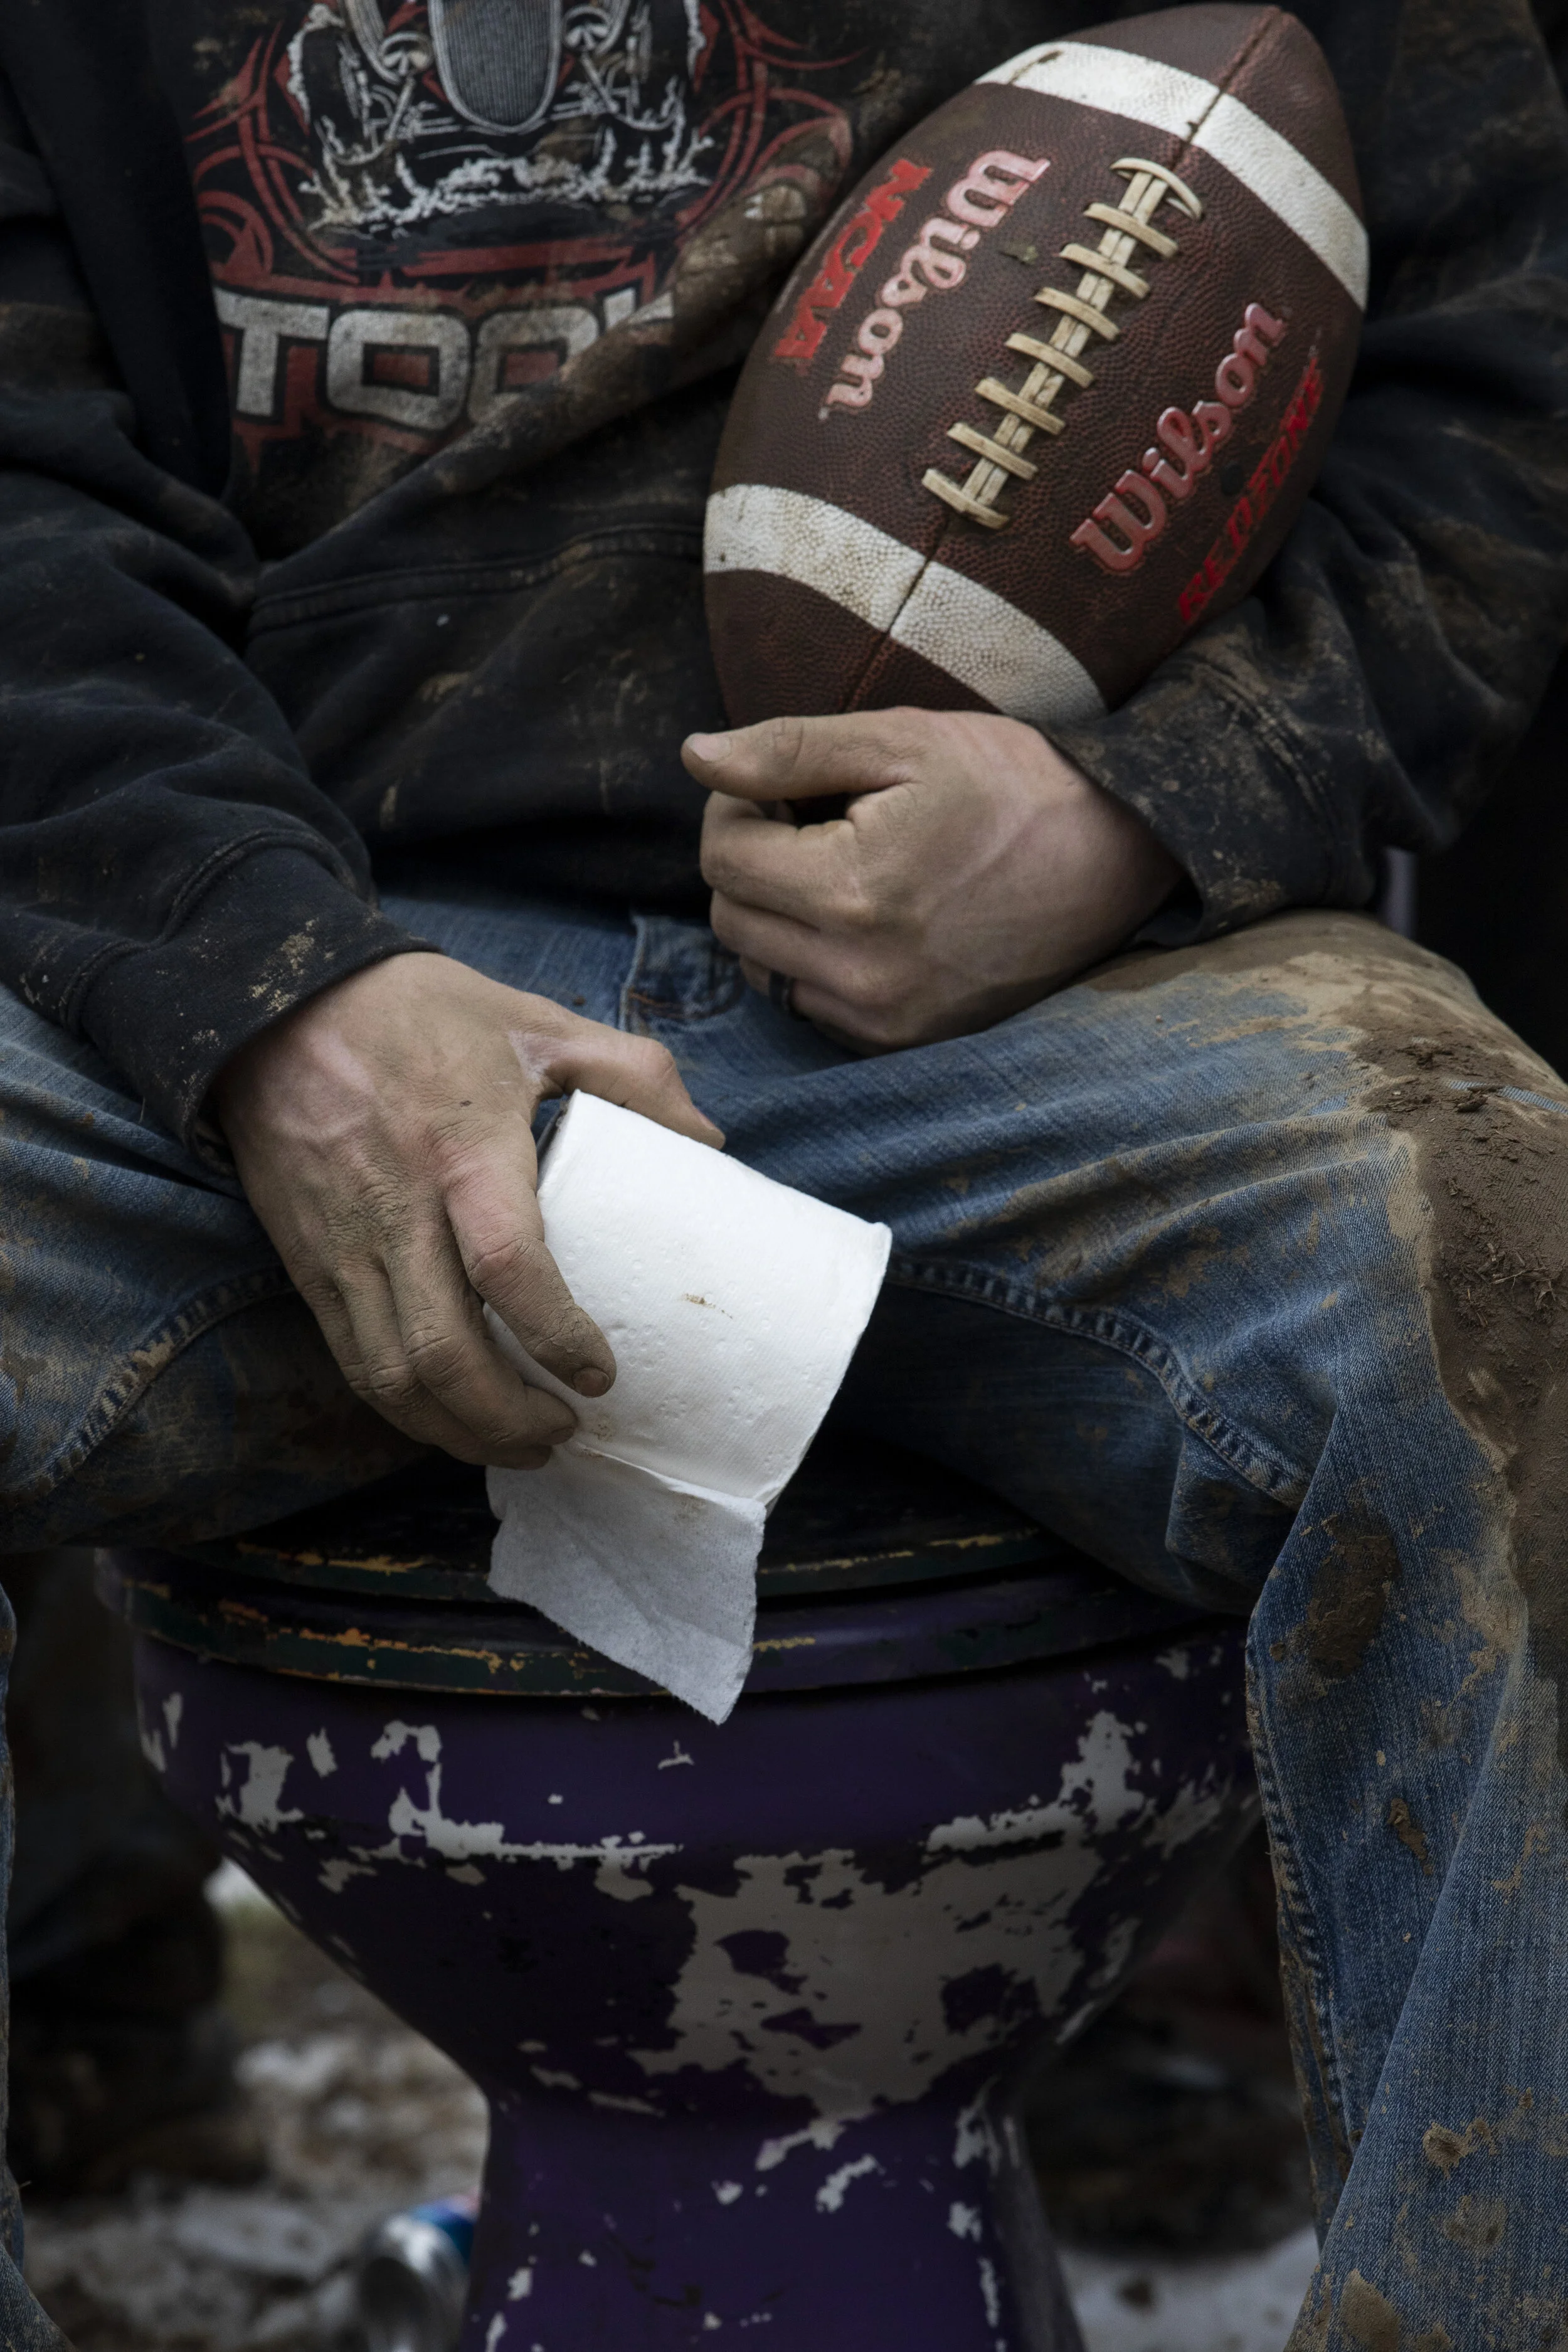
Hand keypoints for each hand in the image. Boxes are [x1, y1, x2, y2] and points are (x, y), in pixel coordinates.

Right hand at [212, 954, 722, 1467]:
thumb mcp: (535, 1021)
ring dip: (457, 1431)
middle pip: (442, 1354)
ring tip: (519, 1445)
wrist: (276, 1006)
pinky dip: (404, 1408)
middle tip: (565, 1432)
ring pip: (391, 1376)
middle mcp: (397, 1211)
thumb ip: (632, 1074)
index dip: (557, 1336)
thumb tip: (707, 1141)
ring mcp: (344, 1246)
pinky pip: (353, 1360)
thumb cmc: (419, 1013)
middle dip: (508, 1419)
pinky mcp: (308, 1264)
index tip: (601, 1375)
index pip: (508, 1267)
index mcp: (462, 1151)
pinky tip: (451, 1416)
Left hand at [687, 709, 1180, 1049]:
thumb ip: (788, 749)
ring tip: (842, 867)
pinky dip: (816, 961)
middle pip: (730, 917)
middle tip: (812, 821)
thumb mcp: (902, 740)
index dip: (735, 807)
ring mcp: (883, 1018)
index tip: (783, 788)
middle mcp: (861, 973)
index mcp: (853, 891)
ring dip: (778, 916)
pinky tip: (869, 917)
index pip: (721, 857)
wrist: (1117, 856)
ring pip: (763, 969)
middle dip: (751, 862)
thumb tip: (694, 756)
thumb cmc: (1012, 784)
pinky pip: (811, 1005)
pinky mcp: (903, 1041)